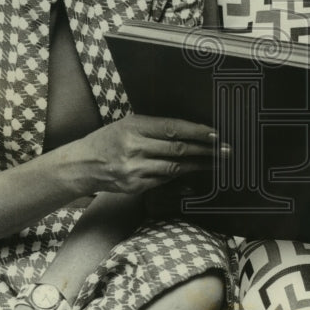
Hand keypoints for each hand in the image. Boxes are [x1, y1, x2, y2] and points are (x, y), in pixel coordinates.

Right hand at [69, 115, 228, 195]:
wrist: (82, 165)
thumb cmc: (108, 140)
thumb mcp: (128, 124)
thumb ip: (155, 127)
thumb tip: (188, 130)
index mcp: (135, 126)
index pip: (172, 128)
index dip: (197, 131)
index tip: (216, 133)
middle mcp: (135, 147)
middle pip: (178, 148)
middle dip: (206, 149)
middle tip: (226, 149)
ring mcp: (135, 169)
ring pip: (175, 167)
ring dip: (199, 164)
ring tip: (217, 162)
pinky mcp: (135, 186)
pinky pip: (165, 181)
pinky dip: (182, 177)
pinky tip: (196, 174)